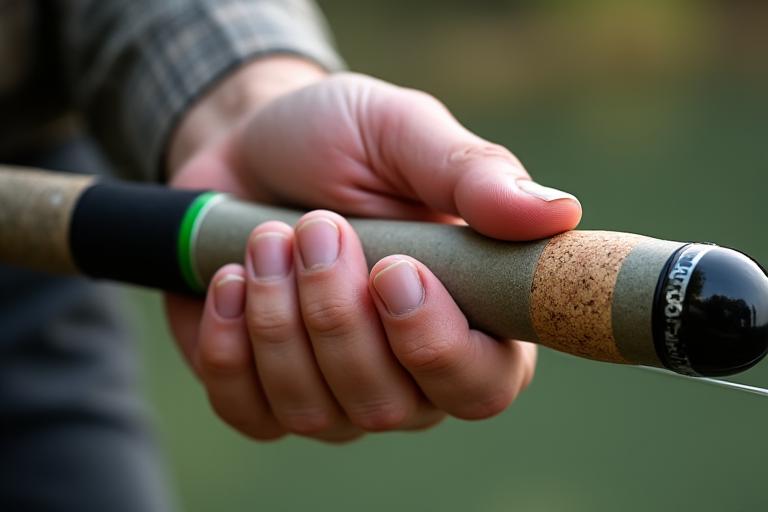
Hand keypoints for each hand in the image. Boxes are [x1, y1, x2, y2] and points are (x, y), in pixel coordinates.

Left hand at [165, 57, 581, 441]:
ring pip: (315, 411)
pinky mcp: (265, 394)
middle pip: (390, 405)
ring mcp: (335, 392)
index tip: (394, 270)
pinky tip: (228, 282)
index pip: (484, 384)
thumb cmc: (339, 141)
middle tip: (316, 228)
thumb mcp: (404, 132)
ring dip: (279, 320)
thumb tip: (558, 213)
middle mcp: (410, 371)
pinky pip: (251, 414)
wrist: (249, 150)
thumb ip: (472, 173)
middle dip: (337, 316)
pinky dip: (229, 348)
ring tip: (267, 238)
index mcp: (469, 315)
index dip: (438, 345)